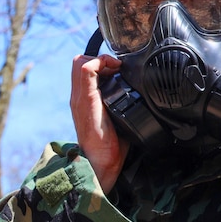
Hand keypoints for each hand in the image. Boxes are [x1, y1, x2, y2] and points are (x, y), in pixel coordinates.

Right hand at [70, 53, 128, 194]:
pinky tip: (114, 69)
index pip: (85, 72)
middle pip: (80, 63)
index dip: (100, 64)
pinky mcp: (85, 99)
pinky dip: (100, 62)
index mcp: (85, 102)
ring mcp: (80, 97)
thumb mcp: (117, 121)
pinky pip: (86, 69)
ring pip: (81, 63)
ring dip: (101, 60)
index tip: (118, 69)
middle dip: (100, 60)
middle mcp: (79, 97)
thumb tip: (141, 98)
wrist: (99, 162)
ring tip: (116, 68)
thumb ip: (120, 107)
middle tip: (117, 68)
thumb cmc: (110, 147)